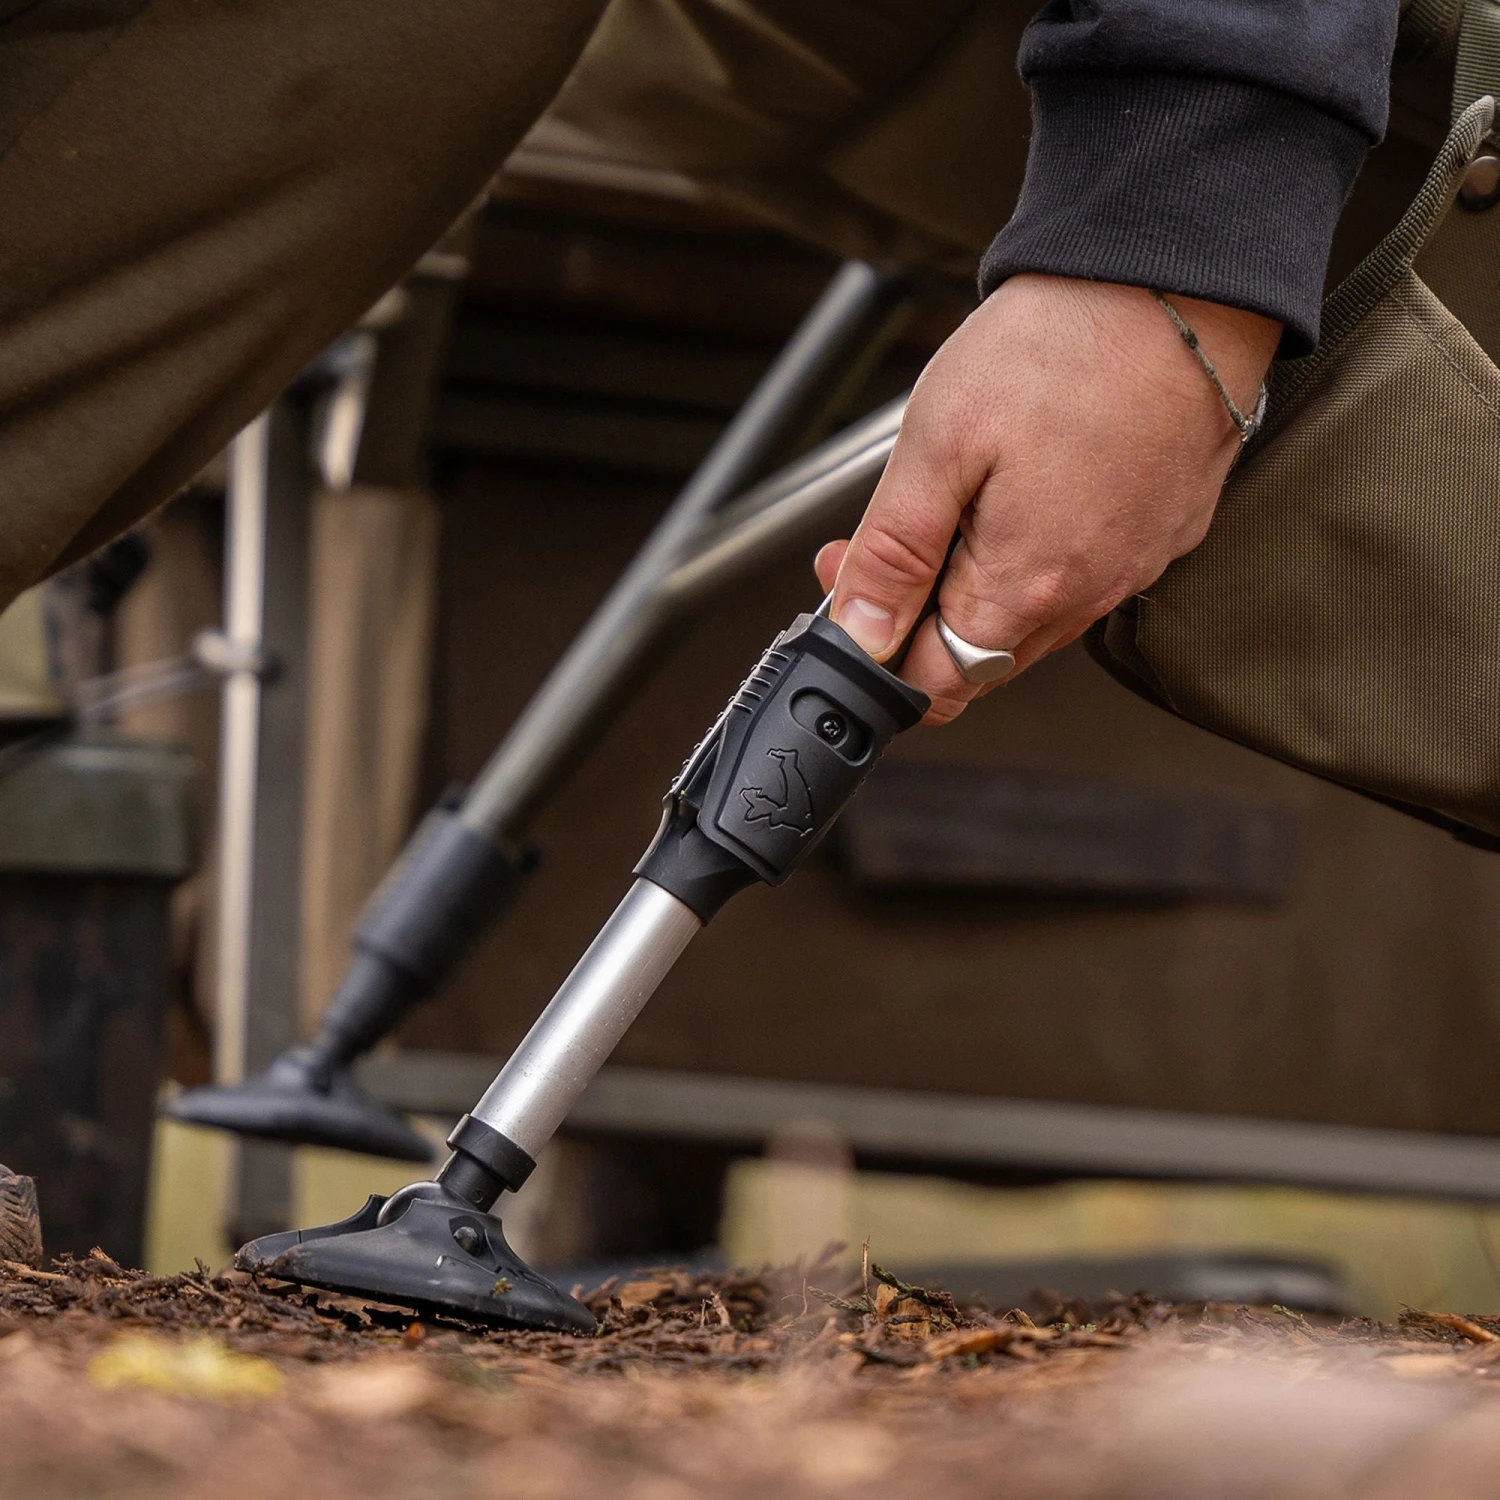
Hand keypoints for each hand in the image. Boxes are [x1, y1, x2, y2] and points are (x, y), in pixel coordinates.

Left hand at [813, 273, 1280, 724]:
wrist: (1179, 274)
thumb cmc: (1062, 344)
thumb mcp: (938, 444)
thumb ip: (895, 554)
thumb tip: (861, 636)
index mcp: (1025, 588)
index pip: (937, 685)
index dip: (878, 654)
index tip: (853, 595)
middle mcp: (1089, 595)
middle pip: (981, 657)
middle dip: (917, 615)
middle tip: (881, 539)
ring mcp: (1133, 565)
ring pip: (1031, 618)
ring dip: (975, 582)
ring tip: (952, 499)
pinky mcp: (1163, 529)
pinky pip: (1084, 573)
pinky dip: (1038, 552)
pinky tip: (1021, 487)